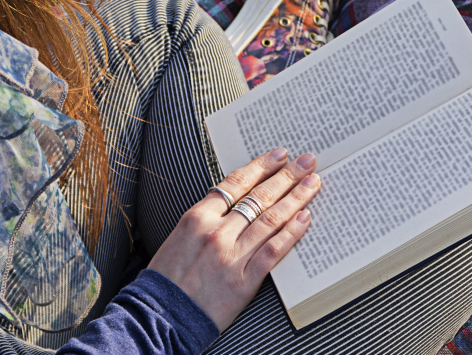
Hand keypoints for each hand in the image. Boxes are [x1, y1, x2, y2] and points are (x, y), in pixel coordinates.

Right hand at [147, 147, 319, 332]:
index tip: (280, 155)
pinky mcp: (244, 281)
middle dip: (287, 176)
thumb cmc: (167, 279)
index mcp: (197, 217)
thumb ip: (206, 219)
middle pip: (259, 197)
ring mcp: (232, 256)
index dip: (261, 166)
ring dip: (296, 198)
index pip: (236, 183)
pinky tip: (306, 218)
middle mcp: (216, 232)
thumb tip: (237, 204)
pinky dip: (291, 233)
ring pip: (271, 219)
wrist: (159, 316)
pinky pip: (273, 250)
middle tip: (307, 162)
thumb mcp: (179, 237)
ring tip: (312, 183)